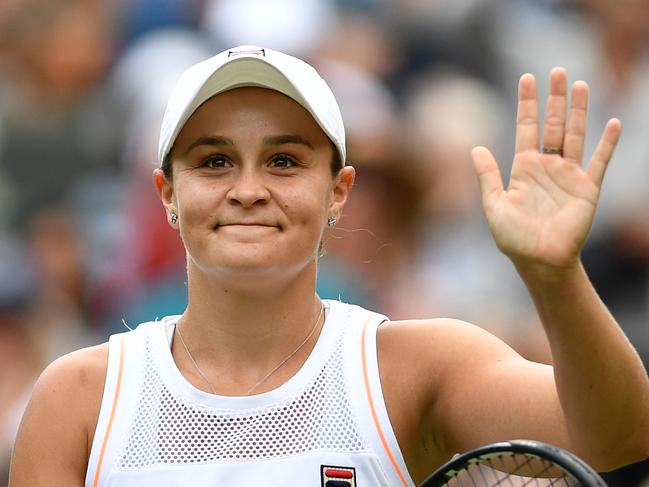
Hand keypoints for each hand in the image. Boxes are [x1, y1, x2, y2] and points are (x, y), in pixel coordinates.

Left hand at [472, 68, 620, 271]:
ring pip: (575, 135)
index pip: (526, 128)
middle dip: (554, 98)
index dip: (527, 104)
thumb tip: (474, 147)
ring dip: (578, 111)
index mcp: (523, 168)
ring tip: (580, 84)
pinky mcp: (588, 188)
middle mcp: (547, 166)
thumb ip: (487, 176)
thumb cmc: (513, 237)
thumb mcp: (494, 205)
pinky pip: (600, 161)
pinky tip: (613, 123)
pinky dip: (608, 143)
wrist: (539, 261)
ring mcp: (568, 175)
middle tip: (557, 71)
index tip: (527, 78)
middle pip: (552, 124)